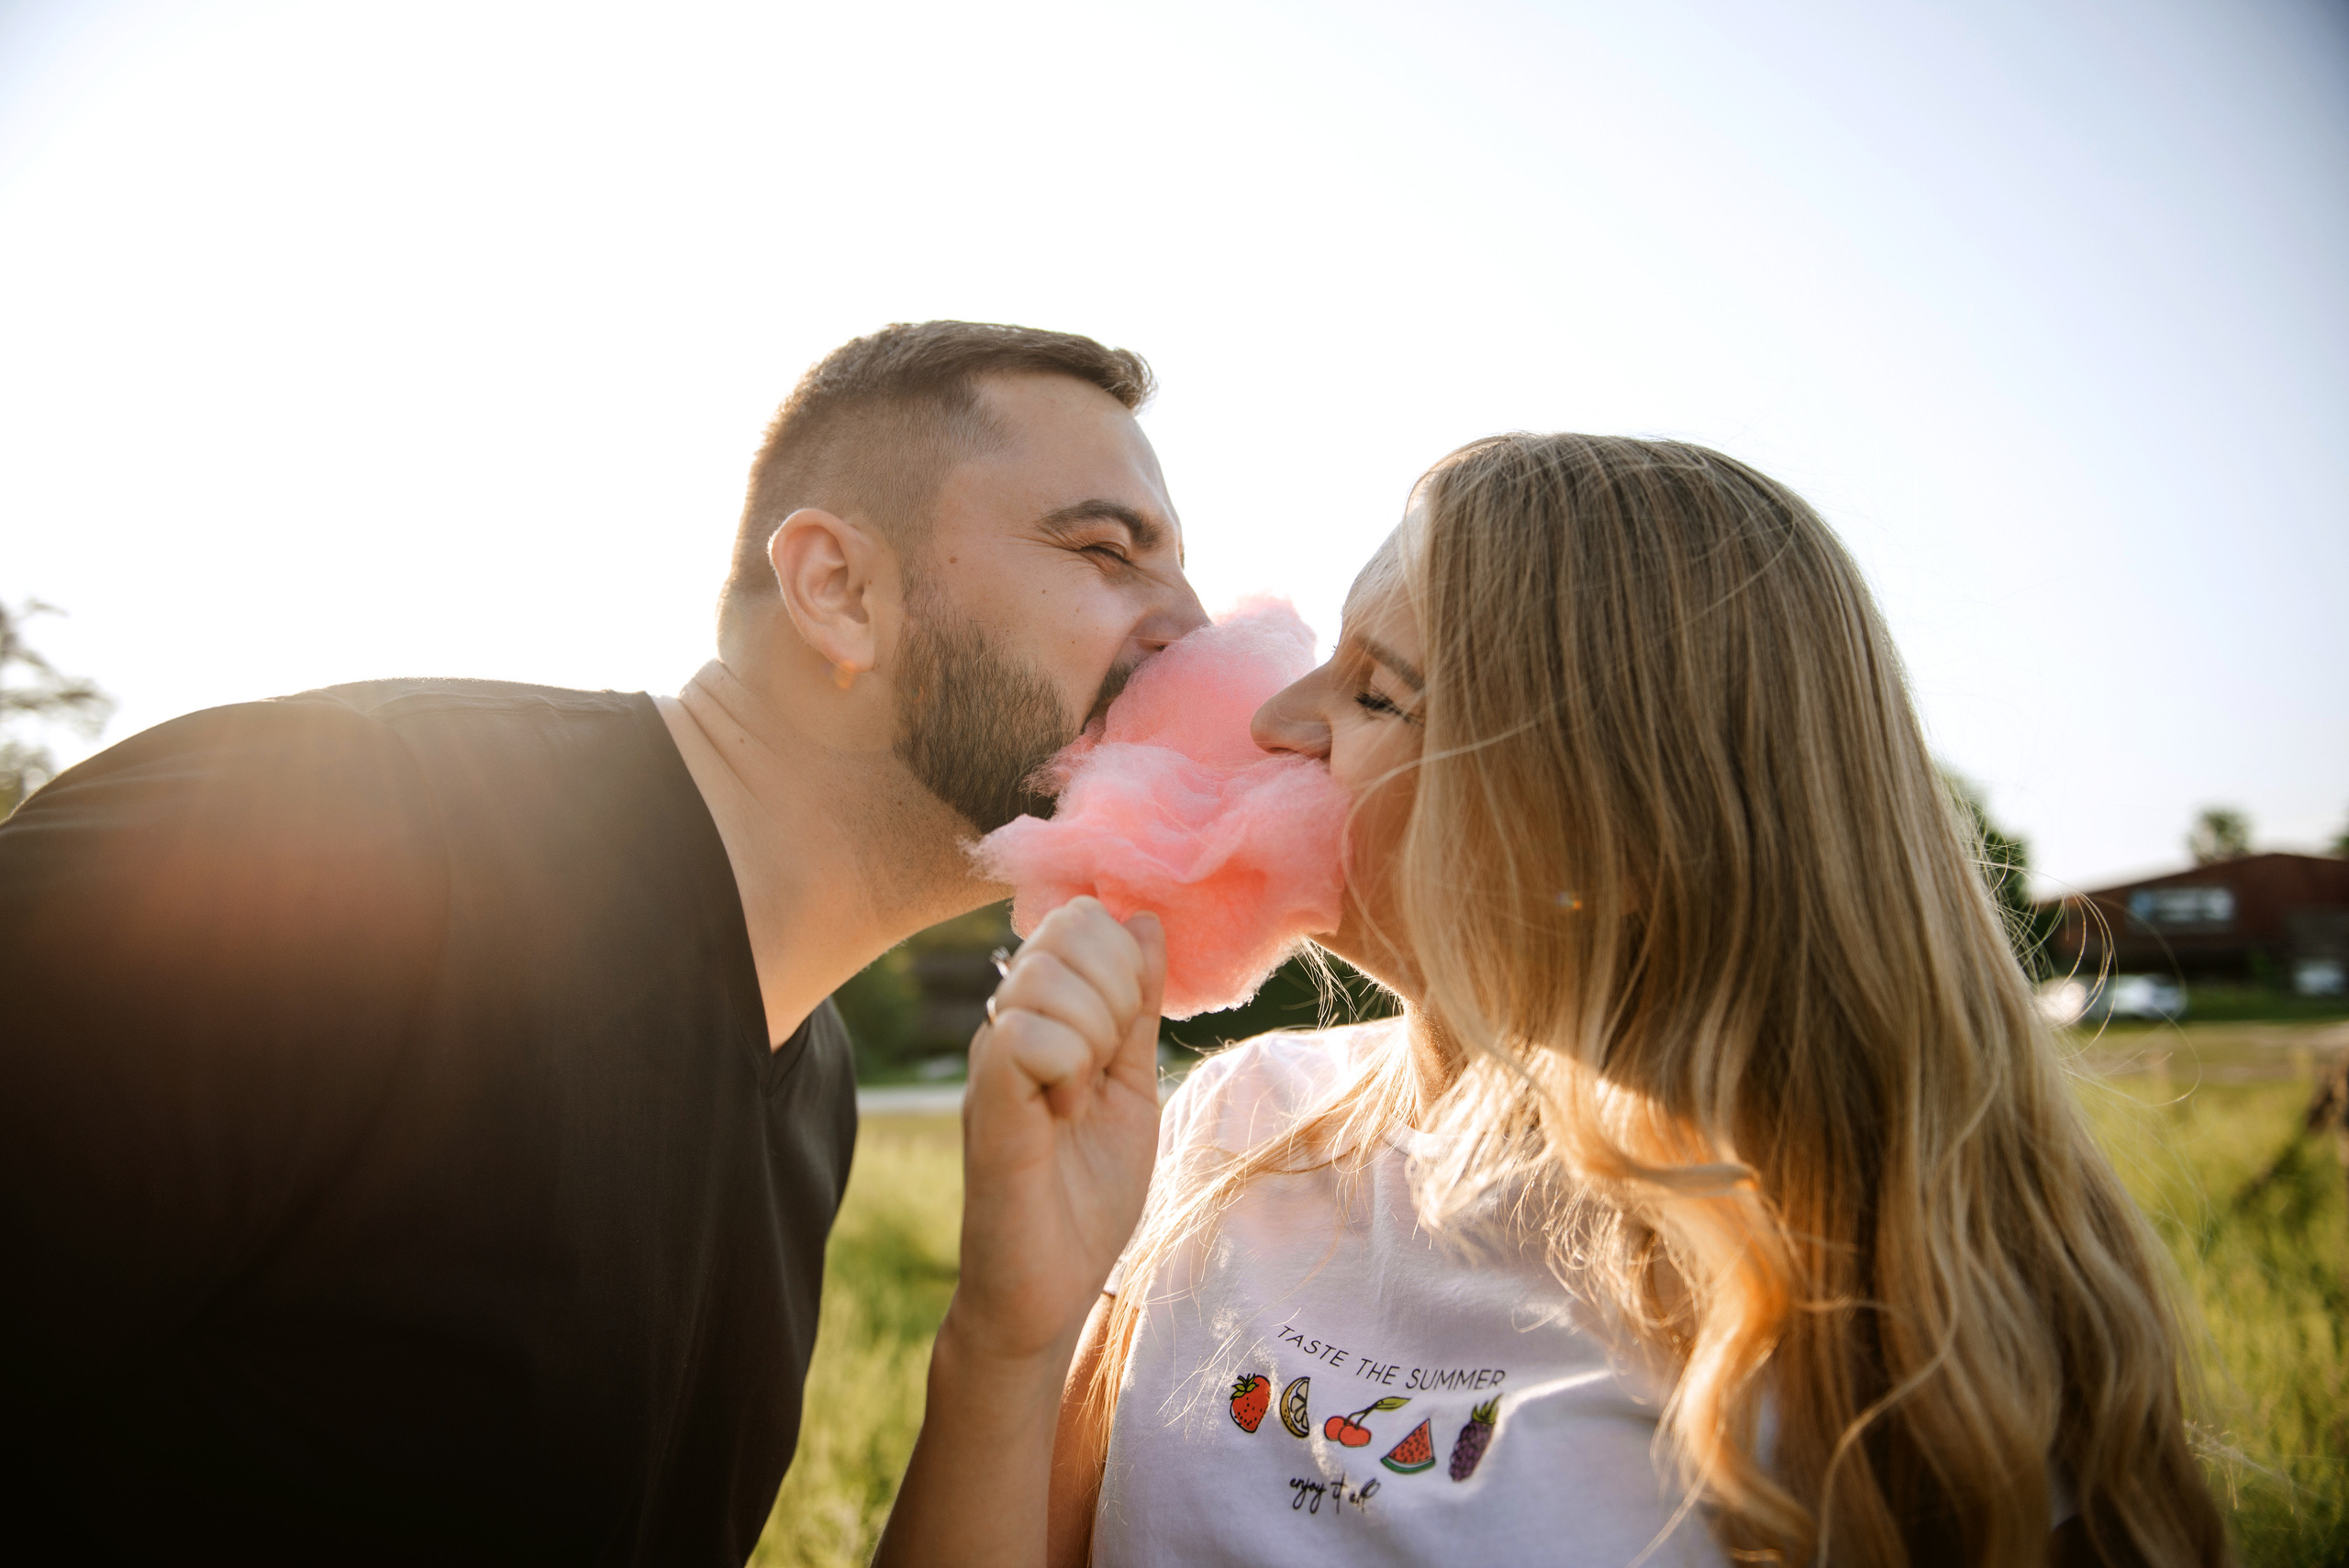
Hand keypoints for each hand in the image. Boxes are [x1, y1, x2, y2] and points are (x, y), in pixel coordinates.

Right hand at [951, 897, 1165, 1367]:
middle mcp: (1006, 1023)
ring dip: (1092, 1035)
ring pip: (1046, 975)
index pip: (1081, 919)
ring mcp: (991, 1058)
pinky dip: (1068, 1069)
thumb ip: (1137, 1007)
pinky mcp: (986, 1099)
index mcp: (1042, 1014)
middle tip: (1104, 1069)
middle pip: (1067, 930)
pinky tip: (1062, 1114)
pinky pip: (1026, 1032)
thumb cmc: (1086, 1195)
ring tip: (1080, 1097)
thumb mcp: (1131, 1086)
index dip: (1123, 963)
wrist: (1048, 1291)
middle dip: (1116, 992)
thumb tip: (1144, 919)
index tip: (1124, 1039)